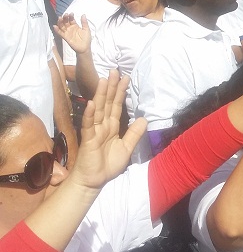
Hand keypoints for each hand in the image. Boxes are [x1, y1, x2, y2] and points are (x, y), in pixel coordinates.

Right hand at [54, 13, 91, 54]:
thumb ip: (84, 22)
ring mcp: (67, 32)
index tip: (71, 13)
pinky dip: (57, 30)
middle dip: (65, 18)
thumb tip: (83, 14)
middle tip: (65, 14)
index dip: (71, 16)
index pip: (71, 19)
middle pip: (66, 22)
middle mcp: (70, 28)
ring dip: (60, 22)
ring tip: (60, 18)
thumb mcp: (86, 29)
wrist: (85, 48)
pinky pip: (60, 33)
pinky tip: (55, 26)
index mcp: (75, 26)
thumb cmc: (86, 39)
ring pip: (62, 26)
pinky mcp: (65, 37)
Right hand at [66, 71, 147, 190]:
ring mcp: (94, 131)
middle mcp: (102, 126)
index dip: (121, 92)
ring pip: (98, 109)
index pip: (117, 106)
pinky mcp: (88, 139)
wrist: (94, 181)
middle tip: (115, 71)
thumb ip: (134, 133)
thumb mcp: (127, 148)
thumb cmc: (108, 165)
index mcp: (112, 127)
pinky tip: (92, 103)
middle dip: (111, 87)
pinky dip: (90, 114)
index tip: (125, 78)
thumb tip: (144, 118)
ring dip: (101, 95)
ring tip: (104, 80)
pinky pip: (89, 125)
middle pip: (108, 103)